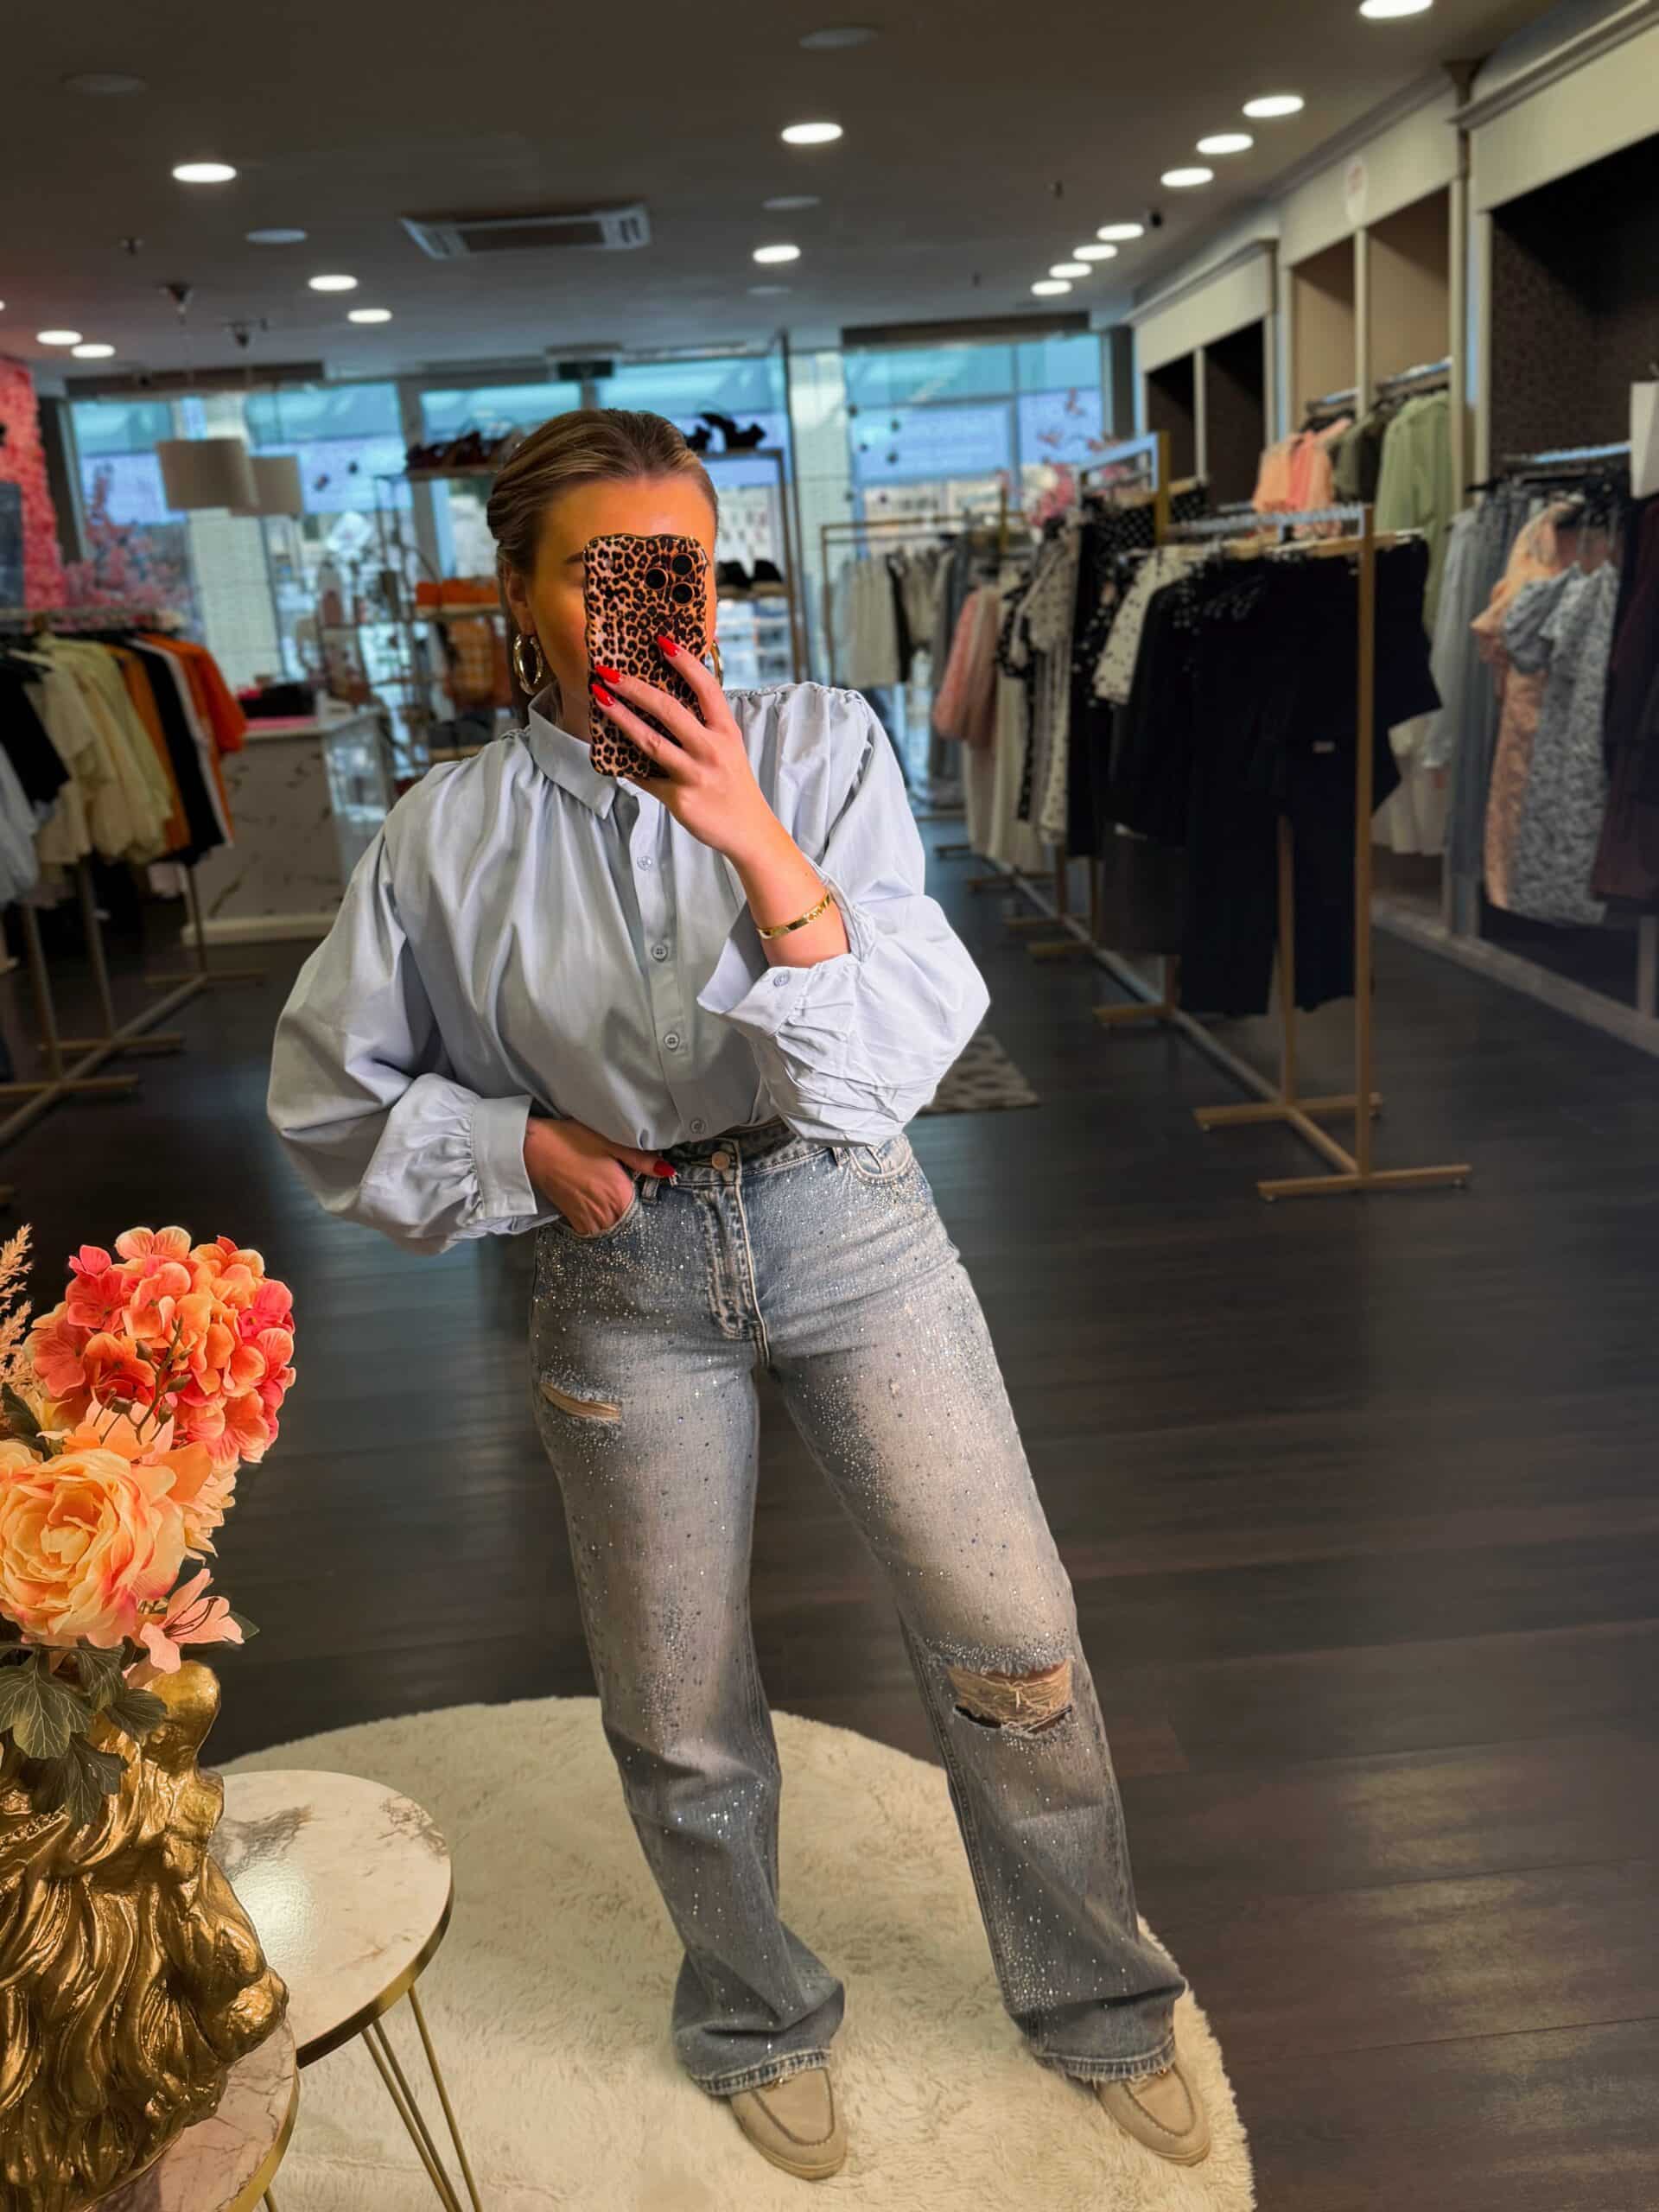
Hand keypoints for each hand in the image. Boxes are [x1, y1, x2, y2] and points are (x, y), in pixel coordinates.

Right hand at [524, 1115, 674, 1235]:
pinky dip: (601, 1228)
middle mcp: (605, 1212)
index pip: (645, 1213)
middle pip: (630, 1226)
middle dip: (637, 1219)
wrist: (533, 1148)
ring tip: (622, 1212)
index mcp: (619, 1193)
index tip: (656, 1206)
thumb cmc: (572, 1140)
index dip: (651, 1209)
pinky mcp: (573, 1219)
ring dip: (619, 1225)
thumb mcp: (610, 1142)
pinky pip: (594, 1233)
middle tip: (643, 1210)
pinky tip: (604, 1215)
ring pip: (612, 1232)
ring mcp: (588, 1219)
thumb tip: (668, 1171)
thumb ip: (640, 1160)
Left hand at [588, 640, 775, 859]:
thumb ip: (706, 722)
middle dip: (635, 687)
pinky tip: (608, 753)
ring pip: (651, 741)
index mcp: (726, 731)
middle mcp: (712, 749)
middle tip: (609, 672)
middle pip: (669, 710)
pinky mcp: (679, 799)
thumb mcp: (729, 746)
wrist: (748, 830)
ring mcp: (695, 775)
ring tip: (600, 699)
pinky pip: (645, 778)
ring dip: (621, 718)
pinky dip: (625, 766)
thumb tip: (675, 692)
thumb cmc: (733, 783)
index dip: (685, 662)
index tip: (661, 641)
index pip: (706, 688)